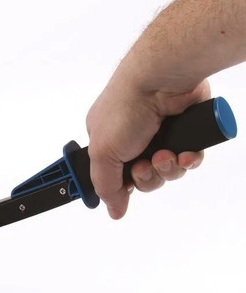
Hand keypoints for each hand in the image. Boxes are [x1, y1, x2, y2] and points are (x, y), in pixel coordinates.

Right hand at [86, 77, 210, 218]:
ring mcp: (161, 136)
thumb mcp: (102, 153)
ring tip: (165, 154)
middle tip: (144, 165)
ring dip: (166, 169)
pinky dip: (188, 161)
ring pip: (167, 172)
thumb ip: (105, 186)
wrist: (161, 81)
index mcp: (107, 142)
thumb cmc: (124, 108)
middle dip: (145, 177)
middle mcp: (133, 139)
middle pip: (142, 179)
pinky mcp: (186, 132)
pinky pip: (189, 161)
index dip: (120, 186)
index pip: (113, 176)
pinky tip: (185, 153)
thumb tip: (113, 211)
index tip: (123, 191)